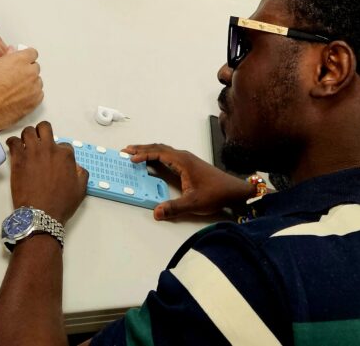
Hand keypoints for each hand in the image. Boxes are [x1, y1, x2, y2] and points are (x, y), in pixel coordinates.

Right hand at [0, 46, 42, 130]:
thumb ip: (4, 57)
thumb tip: (10, 53)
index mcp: (19, 60)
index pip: (32, 53)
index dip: (26, 56)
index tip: (22, 60)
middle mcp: (30, 73)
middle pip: (35, 67)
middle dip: (26, 70)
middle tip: (14, 76)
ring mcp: (34, 88)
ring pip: (37, 81)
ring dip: (29, 83)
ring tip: (14, 89)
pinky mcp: (35, 102)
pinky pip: (38, 94)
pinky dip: (31, 95)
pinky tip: (18, 97)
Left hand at [7, 122, 87, 223]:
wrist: (41, 214)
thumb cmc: (61, 203)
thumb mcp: (81, 189)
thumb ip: (81, 172)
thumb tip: (76, 166)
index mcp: (65, 155)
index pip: (64, 144)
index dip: (60, 151)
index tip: (56, 159)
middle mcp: (49, 149)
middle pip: (44, 128)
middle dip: (43, 132)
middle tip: (41, 141)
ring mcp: (32, 152)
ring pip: (28, 131)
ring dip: (28, 136)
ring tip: (27, 144)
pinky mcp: (18, 159)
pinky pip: (13, 142)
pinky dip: (13, 143)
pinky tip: (15, 148)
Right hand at [124, 144, 255, 220]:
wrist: (233, 190)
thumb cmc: (216, 193)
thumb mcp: (194, 203)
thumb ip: (174, 208)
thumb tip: (156, 212)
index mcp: (182, 161)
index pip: (158, 153)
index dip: (143, 155)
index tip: (131, 159)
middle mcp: (183, 156)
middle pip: (158, 147)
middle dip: (142, 149)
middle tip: (126, 151)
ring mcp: (186, 159)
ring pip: (163, 150)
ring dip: (149, 150)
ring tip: (135, 154)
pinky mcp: (188, 164)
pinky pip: (168, 155)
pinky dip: (156, 155)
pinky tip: (152, 161)